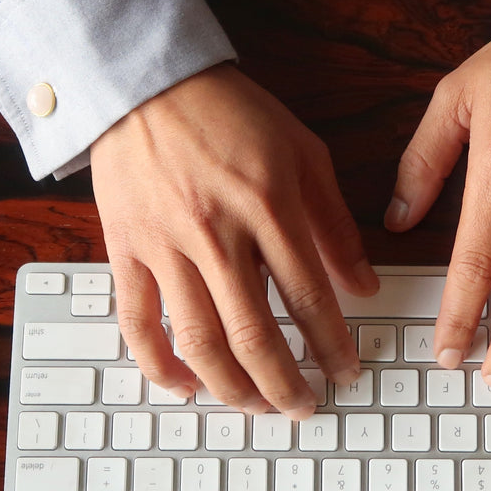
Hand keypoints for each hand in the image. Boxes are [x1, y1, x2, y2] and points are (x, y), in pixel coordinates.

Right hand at [90, 63, 377, 418]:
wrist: (146, 84)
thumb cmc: (230, 114)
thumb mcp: (302, 153)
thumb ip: (334, 223)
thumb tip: (364, 284)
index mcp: (268, 206)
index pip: (309, 297)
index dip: (331, 345)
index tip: (344, 371)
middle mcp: (216, 233)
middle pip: (253, 333)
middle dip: (284, 383)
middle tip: (303, 407)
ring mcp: (166, 245)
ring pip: (198, 339)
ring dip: (230, 386)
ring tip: (254, 407)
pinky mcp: (126, 250)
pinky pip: (137, 321)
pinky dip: (157, 363)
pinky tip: (183, 386)